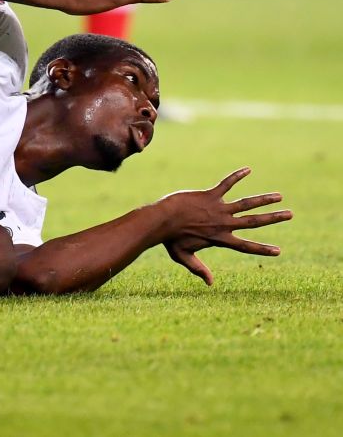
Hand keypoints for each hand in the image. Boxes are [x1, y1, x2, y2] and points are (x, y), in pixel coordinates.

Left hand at [158, 168, 291, 284]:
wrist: (161, 220)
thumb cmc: (169, 239)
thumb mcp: (183, 257)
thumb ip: (198, 269)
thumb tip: (210, 284)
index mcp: (219, 239)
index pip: (245, 246)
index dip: (262, 249)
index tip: (279, 251)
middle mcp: (223, 224)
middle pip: (253, 221)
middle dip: (273, 218)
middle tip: (290, 214)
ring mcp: (218, 208)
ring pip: (246, 203)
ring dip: (264, 199)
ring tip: (279, 196)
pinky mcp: (210, 195)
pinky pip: (226, 183)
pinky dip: (237, 176)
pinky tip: (248, 169)